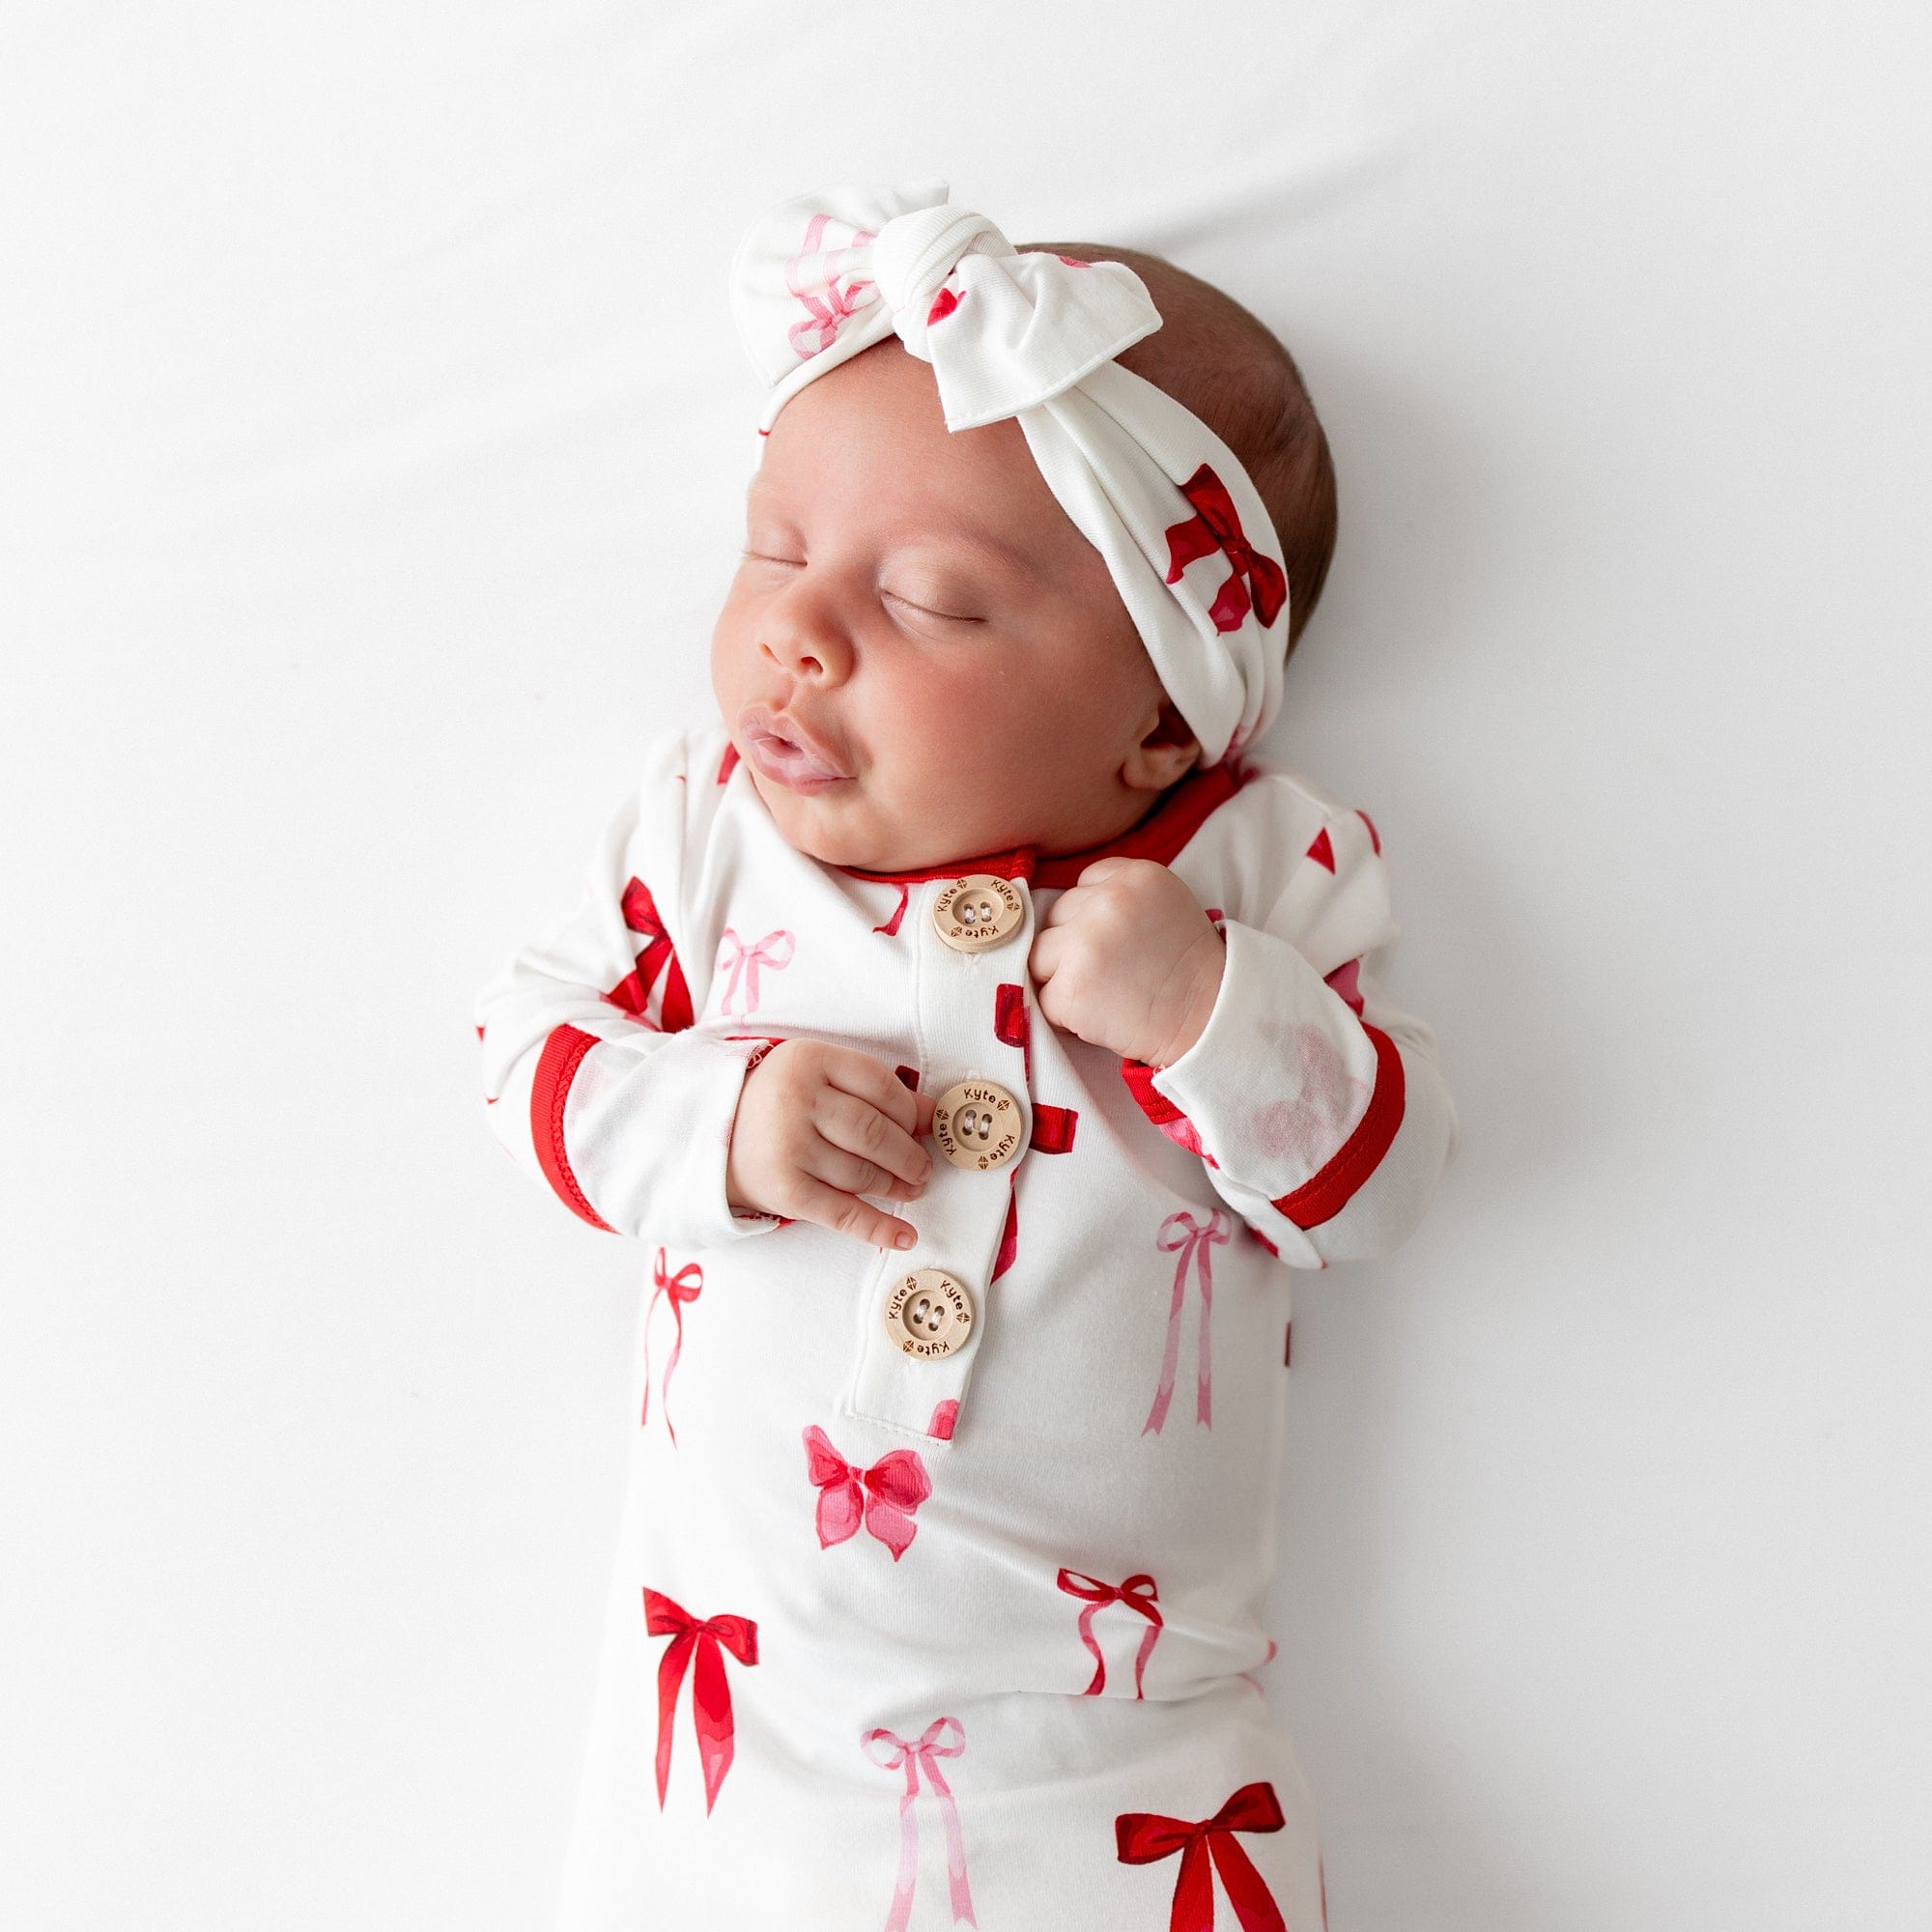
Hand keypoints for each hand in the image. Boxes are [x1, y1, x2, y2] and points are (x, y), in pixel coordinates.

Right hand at [726, 1041, 937, 1250]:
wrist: (714, 1135)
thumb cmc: (780, 1103)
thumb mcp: (821, 1077)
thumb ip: (874, 1089)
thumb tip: (932, 1114)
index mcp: (809, 1060)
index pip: (881, 1085)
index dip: (910, 1111)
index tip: (921, 1127)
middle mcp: (797, 1100)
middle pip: (874, 1132)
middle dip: (909, 1155)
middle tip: (922, 1167)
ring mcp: (789, 1147)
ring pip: (862, 1173)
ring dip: (896, 1187)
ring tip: (909, 1188)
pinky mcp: (785, 1190)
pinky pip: (843, 1213)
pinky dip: (878, 1227)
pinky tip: (903, 1235)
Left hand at [1029, 856, 1225, 1066]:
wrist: (1209, 1020)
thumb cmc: (1190, 970)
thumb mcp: (1168, 905)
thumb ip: (1123, 895)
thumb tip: (1069, 910)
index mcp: (1135, 876)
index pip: (1084, 884)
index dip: (1094, 916)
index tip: (1116, 942)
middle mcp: (1107, 901)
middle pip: (1057, 917)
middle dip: (1074, 946)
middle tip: (1112, 973)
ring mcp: (1085, 943)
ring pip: (1041, 956)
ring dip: (1062, 978)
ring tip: (1102, 994)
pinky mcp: (1071, 987)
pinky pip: (1045, 998)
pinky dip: (1064, 1014)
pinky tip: (1100, 1016)